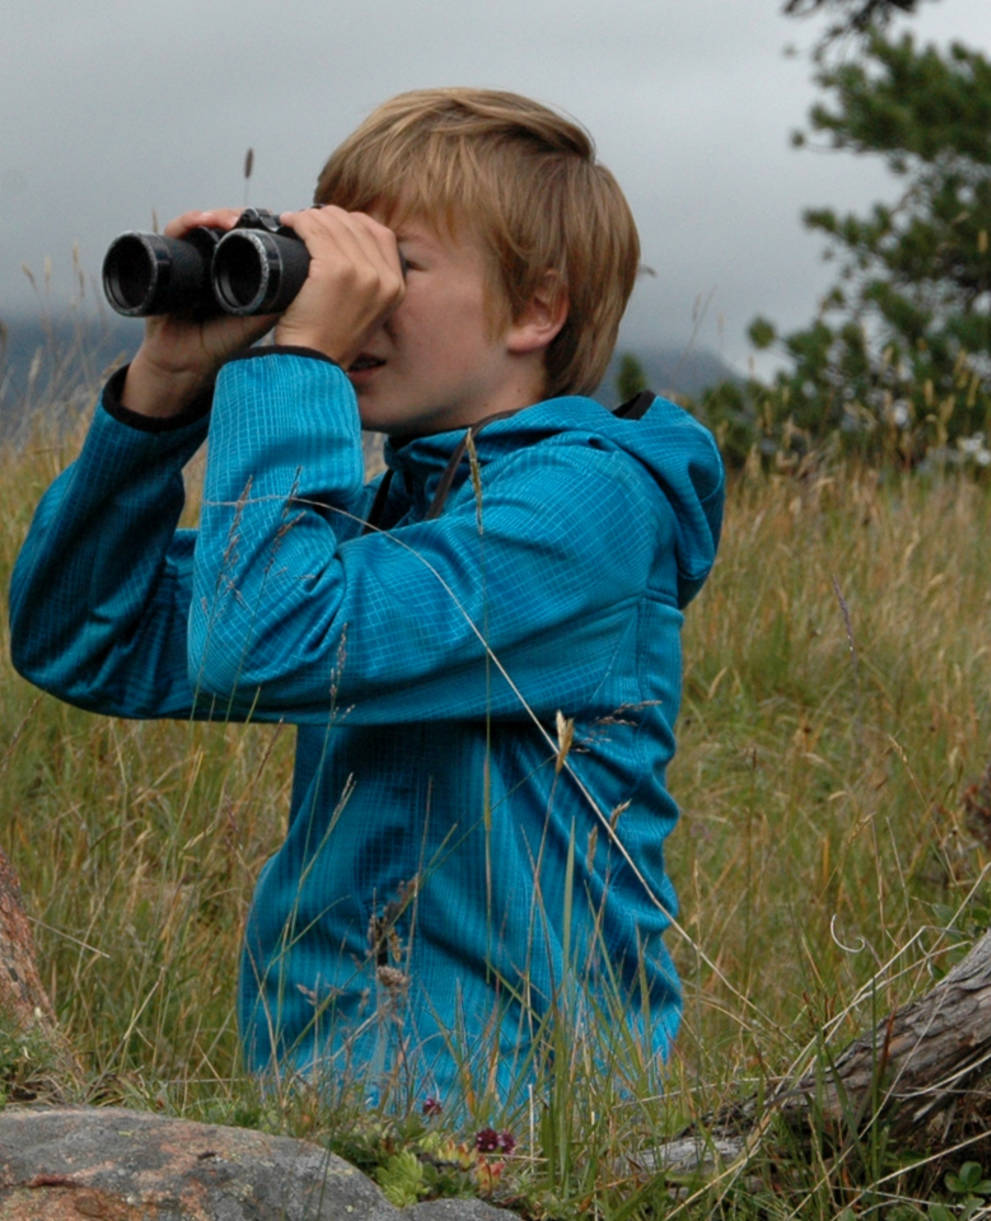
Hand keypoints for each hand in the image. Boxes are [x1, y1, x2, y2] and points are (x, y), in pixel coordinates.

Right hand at [122, 209, 277, 418]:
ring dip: (216, 216)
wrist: (183, 363)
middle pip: (224, 225)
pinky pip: (175, 232)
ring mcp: (189, 259)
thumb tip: (303, 281)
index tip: (273, 222)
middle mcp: (211, 260)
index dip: (256, 226)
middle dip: (237, 217)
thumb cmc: (219, 344)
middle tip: (251, 218)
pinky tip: (200, 221)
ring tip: (228, 220)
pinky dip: (188, 222)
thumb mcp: (254, 321)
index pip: (245, 236)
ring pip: (203, 224)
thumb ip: (274, 304)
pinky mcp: (166, 260)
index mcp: (234, 270)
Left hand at [273, 206, 404, 367]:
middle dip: (329, 218)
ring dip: (310, 218)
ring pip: (333, 224)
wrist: (312, 364)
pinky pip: (314, 231)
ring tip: (294, 224)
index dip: (354, 223)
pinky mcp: (334, 270)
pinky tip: (289, 225)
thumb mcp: (365, 311)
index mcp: (396, 287)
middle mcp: (383, 278)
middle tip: (307, 224)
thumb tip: (350, 245)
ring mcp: (361, 272)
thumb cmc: (329, 341)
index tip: (332, 226)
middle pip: (356, 224)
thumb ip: (368, 282)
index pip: (381, 234)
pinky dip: (299, 223)